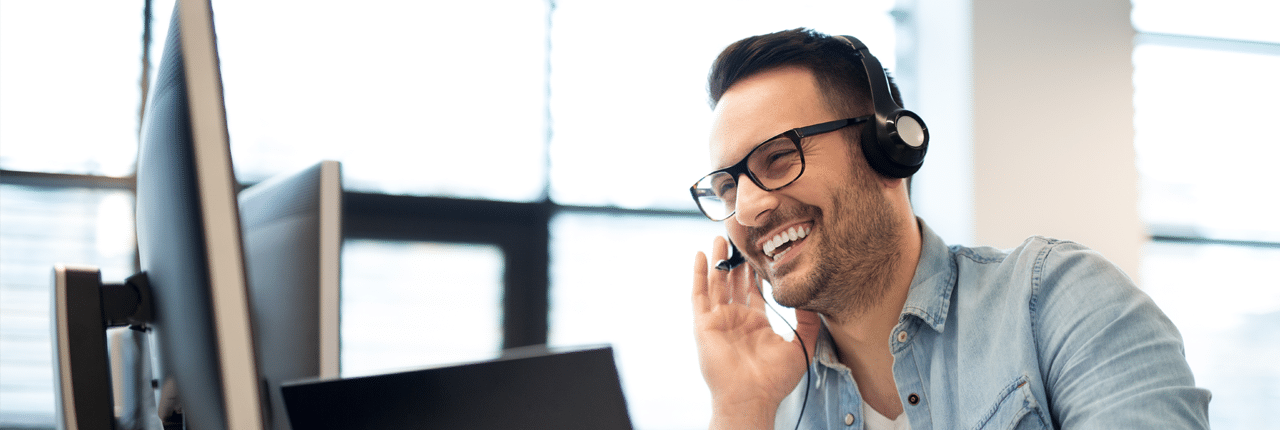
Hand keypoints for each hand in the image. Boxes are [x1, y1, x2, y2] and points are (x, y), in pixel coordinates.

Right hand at [692, 236, 819, 429]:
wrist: (751, 396)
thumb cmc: (774, 379)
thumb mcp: (800, 346)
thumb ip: (807, 322)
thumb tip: (812, 298)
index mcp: (756, 324)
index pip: (755, 291)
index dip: (758, 271)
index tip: (762, 250)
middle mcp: (736, 320)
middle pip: (734, 282)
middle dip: (737, 260)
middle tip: (742, 237)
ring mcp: (718, 320)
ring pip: (716, 283)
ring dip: (718, 260)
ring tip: (721, 237)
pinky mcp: (703, 324)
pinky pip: (698, 295)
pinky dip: (699, 274)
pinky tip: (701, 255)